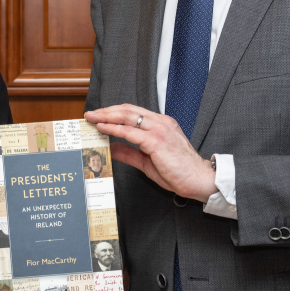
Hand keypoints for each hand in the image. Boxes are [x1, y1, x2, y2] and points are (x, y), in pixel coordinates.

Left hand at [86, 104, 216, 202]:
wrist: (199, 180)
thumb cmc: (179, 172)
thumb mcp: (148, 161)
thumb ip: (130, 153)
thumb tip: (111, 148)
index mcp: (161, 124)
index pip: (133, 112)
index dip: (114, 112)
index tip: (99, 116)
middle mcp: (160, 122)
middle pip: (128, 110)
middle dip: (106, 110)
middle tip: (90, 114)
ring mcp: (159, 129)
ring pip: (128, 116)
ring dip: (107, 116)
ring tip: (92, 118)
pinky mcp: (156, 141)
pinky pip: (130, 132)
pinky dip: (114, 128)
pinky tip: (103, 129)